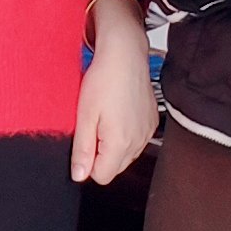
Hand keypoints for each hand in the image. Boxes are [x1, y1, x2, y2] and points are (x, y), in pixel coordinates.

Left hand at [74, 0, 156, 184]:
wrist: (125, 54)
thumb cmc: (103, 79)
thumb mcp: (84, 116)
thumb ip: (82, 149)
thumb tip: (79, 176)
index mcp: (120, 143)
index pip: (101, 176)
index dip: (88, 162)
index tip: (84, 141)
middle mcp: (139, 142)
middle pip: (115, 167)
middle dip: (101, 154)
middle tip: (93, 125)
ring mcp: (147, 132)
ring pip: (126, 155)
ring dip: (113, 144)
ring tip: (105, 116)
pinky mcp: (152, 122)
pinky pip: (136, 140)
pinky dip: (125, 133)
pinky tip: (117, 112)